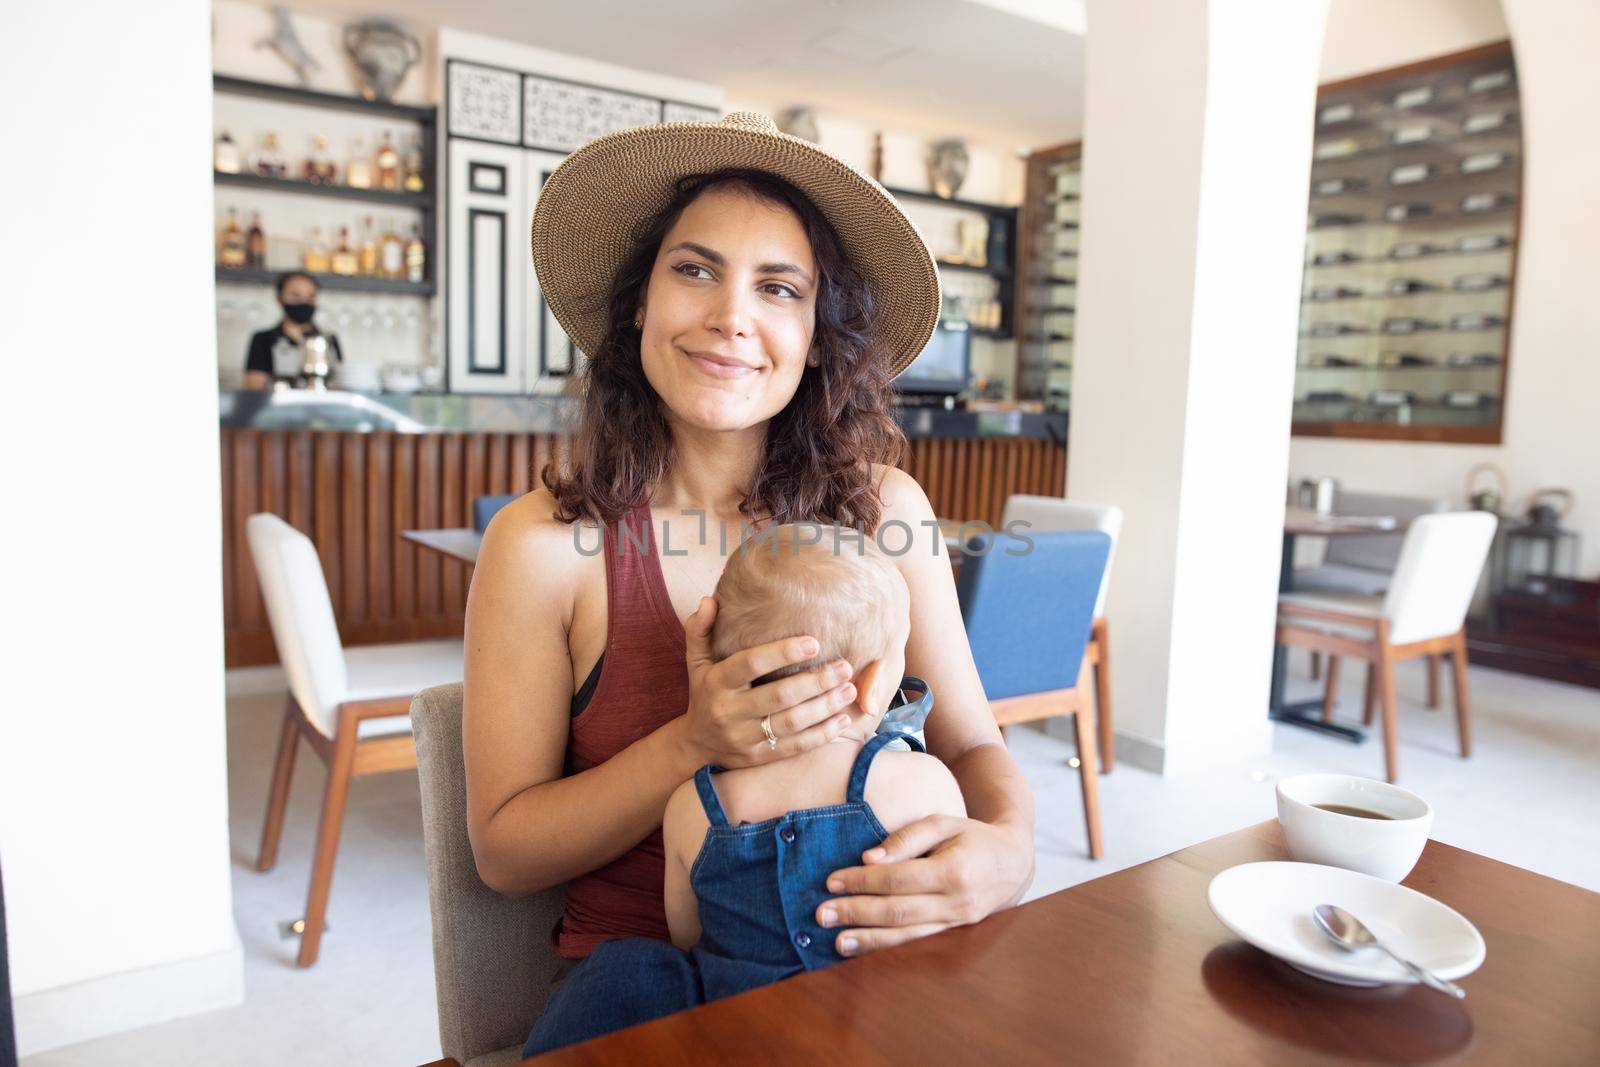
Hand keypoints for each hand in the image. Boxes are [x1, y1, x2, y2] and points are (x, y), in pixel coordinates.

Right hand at [680, 597, 861, 769]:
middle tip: (845, 667)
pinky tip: (844, 721)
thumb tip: (710, 600)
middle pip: (779, 696)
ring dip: (825, 707)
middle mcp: (729, 712)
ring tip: (851, 690)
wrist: (696, 745)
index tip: (815, 643)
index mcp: (716, 683)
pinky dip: (822, 735)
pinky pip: (795, 748)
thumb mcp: (696, 661)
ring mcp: (744, 738)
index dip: (782, 653)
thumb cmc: (704, 692)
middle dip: (816, 682)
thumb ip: (700, 629)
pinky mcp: (759, 758)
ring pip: (791, 723)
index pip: (751, 664)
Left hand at [816, 814, 1032, 956]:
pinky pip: (917, 945)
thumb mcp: (943, 822)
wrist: (1012, 863)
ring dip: (868, 940)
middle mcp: (958, 903)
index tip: (831, 881)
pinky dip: (888, 950)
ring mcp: (958, 924)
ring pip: (907, 937)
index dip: (862, 882)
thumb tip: (869, 859)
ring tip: (836, 942)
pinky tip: (863, 951)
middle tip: (821, 914)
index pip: (898, 879)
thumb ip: (906, 837)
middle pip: (898, 912)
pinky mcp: (955, 936)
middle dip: (856, 913)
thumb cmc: (971, 837)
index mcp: (954, 870)